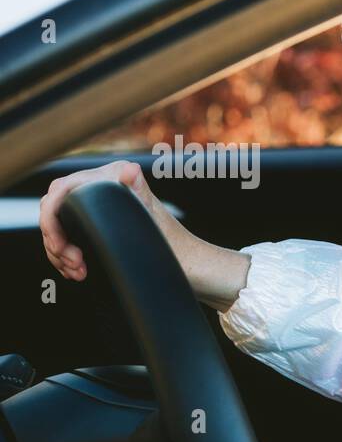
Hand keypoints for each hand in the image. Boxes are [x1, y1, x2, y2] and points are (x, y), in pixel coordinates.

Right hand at [39, 160, 172, 281]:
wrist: (189, 263)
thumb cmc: (173, 242)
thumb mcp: (151, 217)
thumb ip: (138, 191)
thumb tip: (130, 170)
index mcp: (112, 178)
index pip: (60, 191)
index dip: (52, 220)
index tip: (61, 248)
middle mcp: (104, 186)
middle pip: (55, 209)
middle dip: (56, 240)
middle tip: (74, 263)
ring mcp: (101, 205)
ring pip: (59, 226)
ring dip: (60, 252)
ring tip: (77, 270)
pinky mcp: (101, 224)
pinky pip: (69, 236)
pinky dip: (67, 255)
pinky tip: (76, 270)